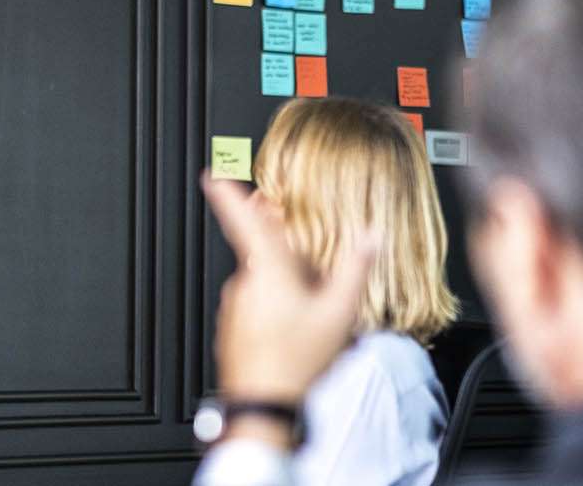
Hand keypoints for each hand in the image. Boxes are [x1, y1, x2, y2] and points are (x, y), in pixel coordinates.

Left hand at [203, 173, 374, 407]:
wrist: (264, 407)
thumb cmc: (296, 362)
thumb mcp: (339, 312)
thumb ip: (354, 269)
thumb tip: (370, 237)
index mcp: (266, 270)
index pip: (242, 221)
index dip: (227, 194)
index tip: (212, 175)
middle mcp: (244, 285)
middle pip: (263, 253)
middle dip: (286, 254)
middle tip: (310, 267)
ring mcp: (235, 310)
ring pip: (262, 283)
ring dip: (284, 286)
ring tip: (312, 311)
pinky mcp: (232, 332)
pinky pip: (256, 308)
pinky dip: (275, 310)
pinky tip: (295, 332)